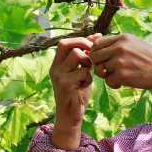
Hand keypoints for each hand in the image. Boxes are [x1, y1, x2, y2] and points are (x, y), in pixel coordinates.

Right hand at [48, 33, 100, 148]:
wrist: (71, 116)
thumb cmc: (77, 93)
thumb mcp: (82, 71)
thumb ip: (87, 56)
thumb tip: (96, 35)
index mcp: (57, 64)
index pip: (64, 42)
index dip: (79, 40)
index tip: (92, 46)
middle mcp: (55, 68)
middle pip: (66, 44)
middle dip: (83, 45)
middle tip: (92, 55)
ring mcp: (58, 76)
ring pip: (76, 55)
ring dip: (87, 62)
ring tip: (88, 73)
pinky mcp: (65, 85)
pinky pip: (82, 72)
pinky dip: (88, 78)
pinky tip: (85, 85)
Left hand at [90, 34, 151, 93]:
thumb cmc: (150, 58)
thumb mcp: (134, 43)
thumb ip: (117, 43)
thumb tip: (96, 46)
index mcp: (122, 38)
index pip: (97, 44)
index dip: (96, 53)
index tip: (102, 60)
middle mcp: (119, 47)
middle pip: (95, 56)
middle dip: (98, 65)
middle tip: (107, 70)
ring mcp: (120, 61)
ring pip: (100, 70)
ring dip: (107, 75)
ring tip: (118, 76)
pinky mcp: (122, 75)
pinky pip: (108, 81)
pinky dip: (114, 84)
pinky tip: (122, 82)